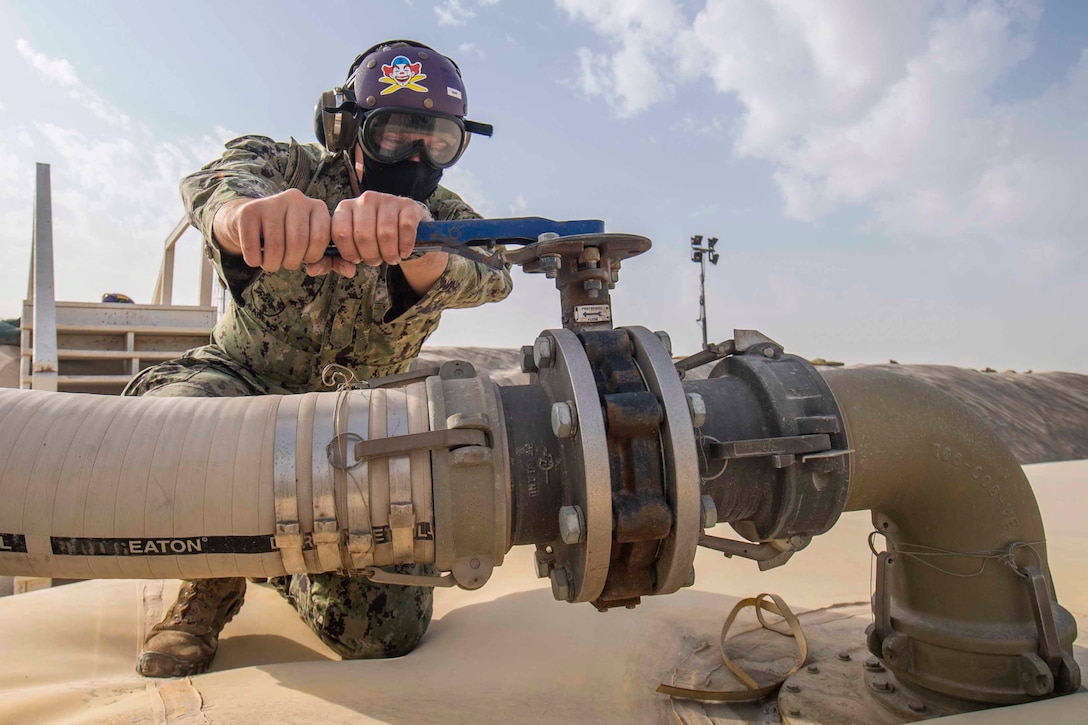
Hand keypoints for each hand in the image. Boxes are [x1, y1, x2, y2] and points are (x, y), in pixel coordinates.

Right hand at [212, 189, 353, 275]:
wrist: (251, 221)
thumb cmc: (288, 237)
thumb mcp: (312, 247)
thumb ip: (332, 260)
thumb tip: (351, 271)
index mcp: (317, 207)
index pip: (321, 237)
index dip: (313, 256)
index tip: (305, 259)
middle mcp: (297, 199)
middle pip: (299, 242)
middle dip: (292, 262)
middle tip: (286, 263)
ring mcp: (272, 202)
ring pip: (276, 246)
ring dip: (273, 264)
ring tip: (271, 263)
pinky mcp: (249, 211)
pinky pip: (253, 245)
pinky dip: (254, 260)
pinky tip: (255, 258)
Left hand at [322, 191, 431, 269]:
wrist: (405, 223)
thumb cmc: (374, 237)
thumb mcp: (353, 247)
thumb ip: (334, 260)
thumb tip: (318, 270)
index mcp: (345, 208)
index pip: (340, 233)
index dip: (349, 253)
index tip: (357, 259)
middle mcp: (365, 200)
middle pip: (363, 236)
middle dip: (370, 256)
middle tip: (376, 261)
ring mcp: (387, 200)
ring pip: (385, 234)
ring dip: (389, 254)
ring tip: (391, 258)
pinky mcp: (407, 206)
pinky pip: (405, 229)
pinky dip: (405, 247)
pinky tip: (404, 251)